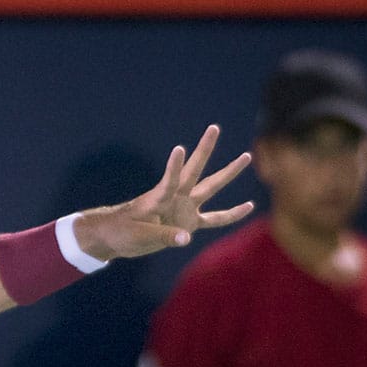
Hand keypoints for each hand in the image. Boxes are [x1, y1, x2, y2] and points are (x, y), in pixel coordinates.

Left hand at [74, 125, 253, 261]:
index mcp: (159, 197)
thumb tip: (187, 238)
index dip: (174, 165)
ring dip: (228, 173)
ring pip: (211, 187)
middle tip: (214, 127)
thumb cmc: (122, 232)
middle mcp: (175, 197)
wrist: (116, 238)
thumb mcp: (139, 235)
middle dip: (204, 149)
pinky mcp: (189, 222)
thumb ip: (163, 236)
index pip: (169, 179)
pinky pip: (216, 218)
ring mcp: (185, 207)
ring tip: (246, 156)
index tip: (179, 148)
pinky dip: (232, 214)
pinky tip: (250, 206)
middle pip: (195, 170)